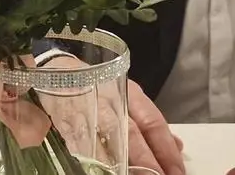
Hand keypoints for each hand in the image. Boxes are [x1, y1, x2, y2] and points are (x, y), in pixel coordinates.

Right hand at [39, 56, 183, 174]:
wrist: (57, 69)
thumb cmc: (98, 86)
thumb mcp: (127, 97)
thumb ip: (150, 122)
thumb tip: (177, 145)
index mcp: (129, 93)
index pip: (153, 122)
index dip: (166, 149)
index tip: (177, 170)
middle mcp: (110, 100)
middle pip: (132, 134)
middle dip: (147, 161)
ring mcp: (87, 111)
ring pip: (107, 141)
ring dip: (122, 165)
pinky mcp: (67, 122)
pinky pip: (83, 144)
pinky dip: (94, 160)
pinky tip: (105, 170)